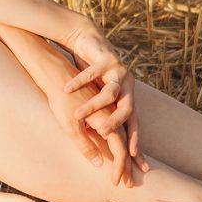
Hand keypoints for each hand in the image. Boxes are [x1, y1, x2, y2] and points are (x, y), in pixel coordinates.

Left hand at [43, 76, 137, 186]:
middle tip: (130, 185)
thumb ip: (85, 146)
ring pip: (125, 137)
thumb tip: (100, 165)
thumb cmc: (61, 102)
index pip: (119, 150)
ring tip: (138, 168)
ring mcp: (110, 111)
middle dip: (128, 166)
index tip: (116, 183)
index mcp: (107, 121)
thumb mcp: (69, 127)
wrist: (57, 76)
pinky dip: (123, 143)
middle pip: (126, 145)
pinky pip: (119, 130)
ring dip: (130, 155)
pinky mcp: (105, 109)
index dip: (119, 168)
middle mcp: (113, 115)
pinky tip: (125, 150)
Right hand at [55, 21, 148, 181]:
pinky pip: (91, 72)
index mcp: (127, 98)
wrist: (89, 43)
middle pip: (127, 108)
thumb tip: (99, 157)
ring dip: (94, 104)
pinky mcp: (105, 58)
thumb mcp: (96, 104)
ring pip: (110, 92)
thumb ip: (100, 124)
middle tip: (104, 133)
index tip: (133, 156)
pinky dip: (78, 81)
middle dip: (116, 122)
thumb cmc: (92, 79)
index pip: (134, 123)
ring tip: (78, 115)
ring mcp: (117, 71)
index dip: (135, 139)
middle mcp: (127, 86)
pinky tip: (66, 89)